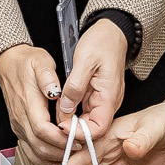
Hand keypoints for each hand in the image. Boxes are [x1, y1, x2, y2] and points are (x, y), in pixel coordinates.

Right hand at [0, 23, 125, 164]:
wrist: (8, 65)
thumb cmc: (26, 63)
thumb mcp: (41, 61)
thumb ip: (48, 76)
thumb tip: (55, 90)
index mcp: (28, 103)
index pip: (42, 130)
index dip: (61, 138)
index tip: (77, 138)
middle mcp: (21, 119)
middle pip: (39, 147)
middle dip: (61, 152)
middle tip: (80, 148)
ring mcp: (19, 127)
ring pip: (34, 154)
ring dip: (54, 158)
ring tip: (72, 153)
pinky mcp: (20, 130)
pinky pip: (31, 152)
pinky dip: (46, 158)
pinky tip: (59, 154)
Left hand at [57, 19, 130, 143]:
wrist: (111, 31)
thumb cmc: (102, 42)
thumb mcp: (85, 61)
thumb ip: (75, 86)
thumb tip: (66, 109)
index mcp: (109, 96)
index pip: (98, 128)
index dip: (80, 132)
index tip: (62, 126)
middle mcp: (108, 102)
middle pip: (92, 127)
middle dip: (73, 129)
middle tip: (53, 124)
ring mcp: (103, 99)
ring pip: (86, 120)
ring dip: (71, 121)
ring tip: (54, 116)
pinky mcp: (96, 95)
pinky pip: (85, 110)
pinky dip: (72, 111)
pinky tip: (61, 107)